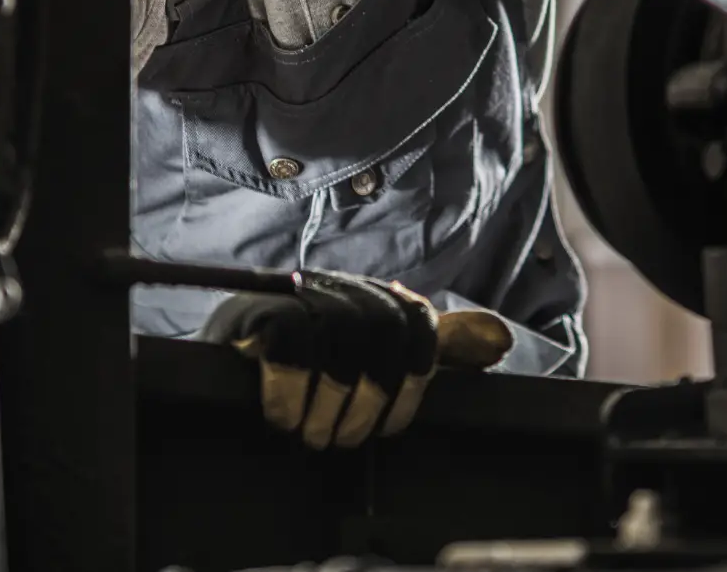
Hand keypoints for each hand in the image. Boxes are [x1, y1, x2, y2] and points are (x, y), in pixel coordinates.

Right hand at [200, 270, 512, 448]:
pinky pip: (288, 351)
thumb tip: (500, 339)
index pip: (417, 324)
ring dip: (325, 408)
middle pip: (380, 339)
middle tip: (343, 441)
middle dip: (366, 404)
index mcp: (376, 294)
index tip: (389, 428)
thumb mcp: (379, 351)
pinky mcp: (259, 312)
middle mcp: (342, 285)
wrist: (226, 353)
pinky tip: (280, 416)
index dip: (411, 384)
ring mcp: (300, 295)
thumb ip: (438, 345)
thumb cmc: (311, 360)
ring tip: (312, 435)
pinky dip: (286, 395)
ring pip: (338, 350)